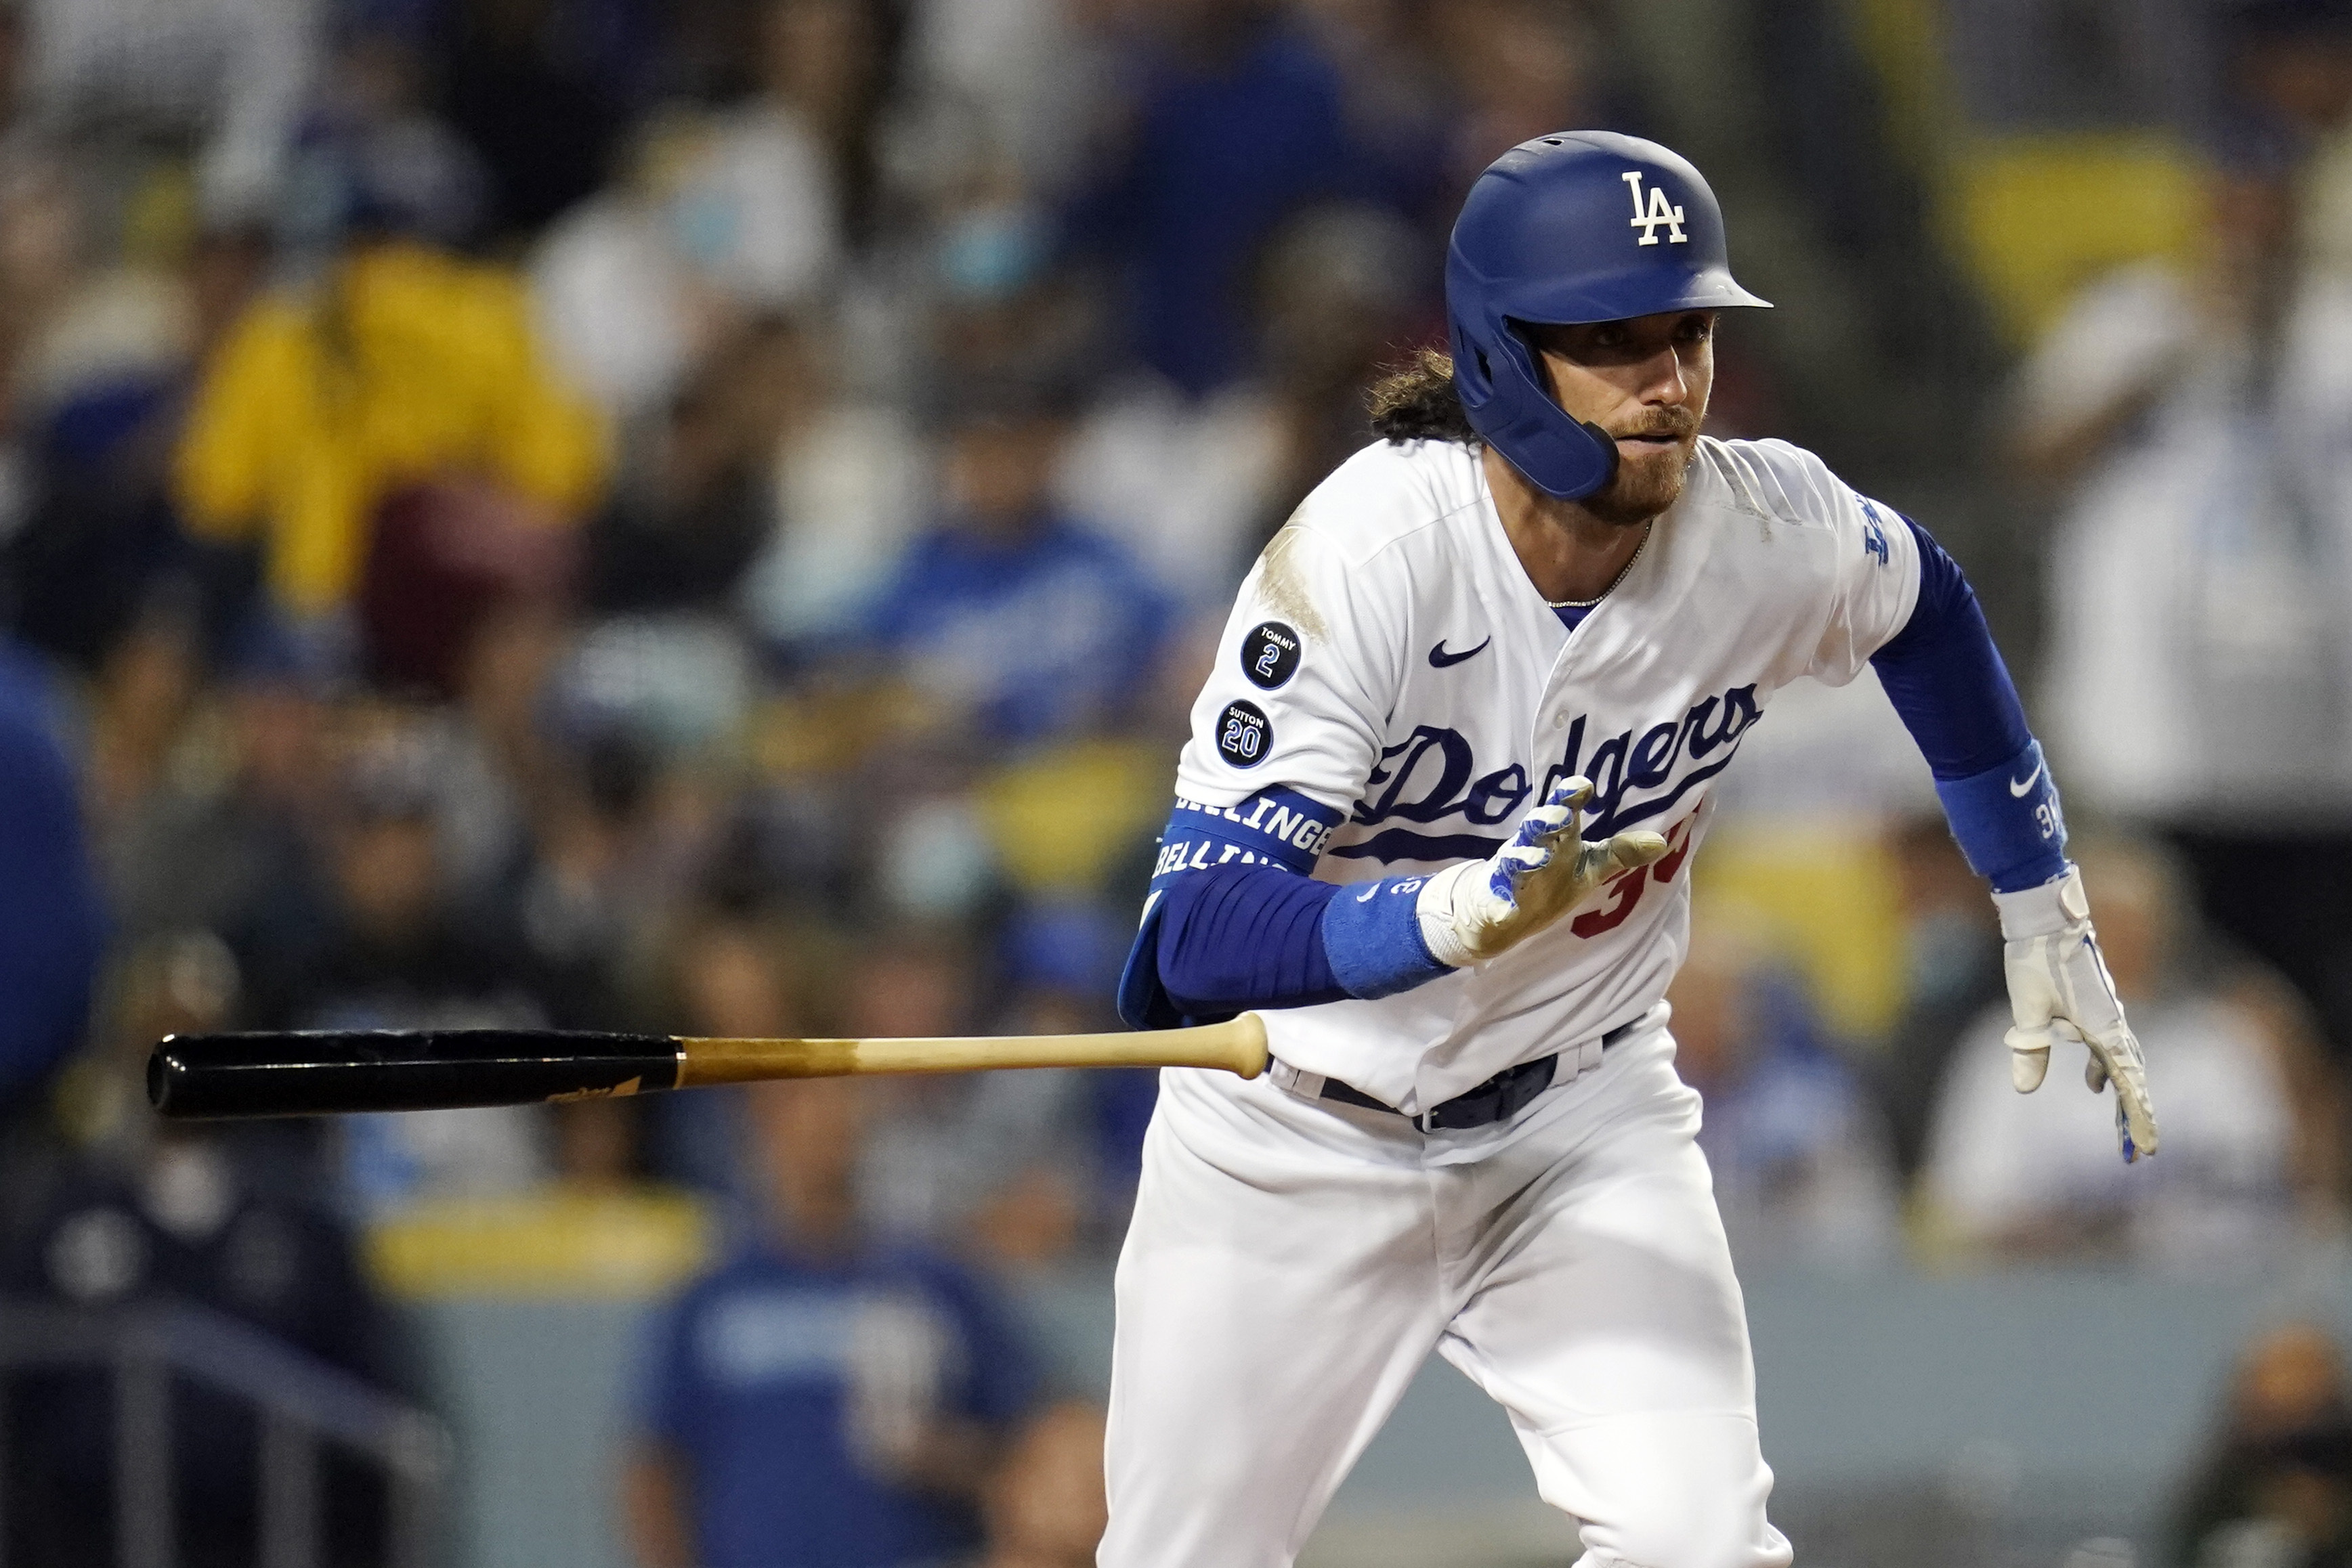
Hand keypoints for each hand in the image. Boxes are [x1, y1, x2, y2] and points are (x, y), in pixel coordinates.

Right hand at [1416, 776, 1667, 967]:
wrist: (1499, 911)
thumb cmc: (1550, 877)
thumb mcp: (1588, 866)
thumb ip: (1620, 853)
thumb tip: (1661, 842)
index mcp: (1556, 836)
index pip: (1563, 808)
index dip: (1570, 796)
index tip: (1584, 786)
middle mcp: (1531, 848)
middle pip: (1537, 829)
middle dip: (1547, 820)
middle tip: (1561, 816)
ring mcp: (1509, 873)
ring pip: (1515, 861)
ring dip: (1525, 859)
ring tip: (1538, 860)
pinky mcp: (1493, 899)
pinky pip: (1496, 902)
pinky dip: (1499, 907)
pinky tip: (1506, 914)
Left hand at [1992, 864, 2159, 1162]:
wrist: (2045, 919)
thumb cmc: (2036, 959)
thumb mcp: (2027, 1008)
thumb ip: (2029, 1049)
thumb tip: (2025, 1090)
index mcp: (2102, 1026)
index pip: (2127, 1080)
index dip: (2138, 1115)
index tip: (2147, 1145)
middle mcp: (2111, 1023)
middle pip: (2131, 1077)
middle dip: (2135, 1114)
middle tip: (2138, 1152)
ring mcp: (2106, 1014)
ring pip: (2122, 1062)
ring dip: (2123, 1094)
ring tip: (2123, 1128)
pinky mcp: (2095, 1007)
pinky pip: (2107, 1046)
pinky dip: (2107, 1069)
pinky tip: (2094, 1082)